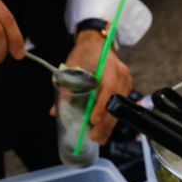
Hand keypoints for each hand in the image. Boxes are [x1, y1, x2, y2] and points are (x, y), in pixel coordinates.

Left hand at [61, 30, 132, 144]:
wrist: (97, 43)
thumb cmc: (85, 53)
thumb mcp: (72, 66)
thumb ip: (65, 88)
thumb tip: (55, 111)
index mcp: (109, 65)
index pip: (109, 87)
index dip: (101, 105)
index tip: (93, 120)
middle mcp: (121, 74)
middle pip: (115, 102)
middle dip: (105, 122)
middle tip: (94, 136)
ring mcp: (126, 82)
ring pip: (119, 108)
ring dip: (109, 125)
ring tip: (98, 138)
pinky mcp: (125, 89)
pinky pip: (119, 107)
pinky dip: (111, 119)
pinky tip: (104, 131)